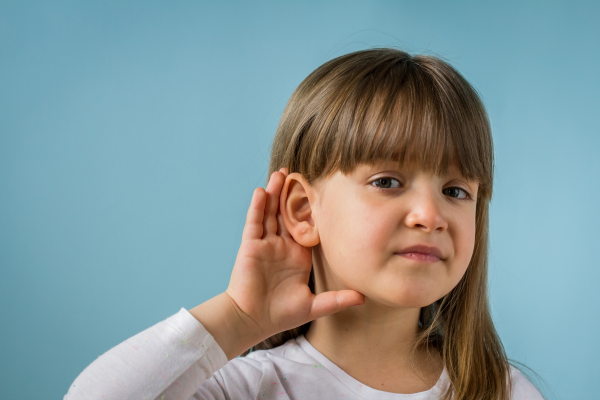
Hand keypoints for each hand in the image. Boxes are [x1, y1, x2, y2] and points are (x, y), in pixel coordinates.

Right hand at [225, 168, 363, 342]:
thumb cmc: (281, 314)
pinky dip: (258, 206)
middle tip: (300, 173)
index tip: (323, 192)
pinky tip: (262, 191)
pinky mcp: (251, 246)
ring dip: (275, 192)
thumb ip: (337, 299)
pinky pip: (254, 222)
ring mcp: (265, 244)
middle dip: (292, 194)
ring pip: (270, 212)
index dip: (313, 210)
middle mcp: (282, 246)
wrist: (253, 321)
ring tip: (281, 172)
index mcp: (297, 255)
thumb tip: (364, 297)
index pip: (306, 226)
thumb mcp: (314, 305)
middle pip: (287, 213)